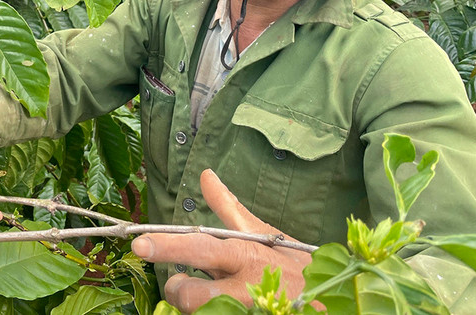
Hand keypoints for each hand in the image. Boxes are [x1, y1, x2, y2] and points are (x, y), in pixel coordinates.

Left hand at [131, 169, 313, 312]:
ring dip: (199, 307)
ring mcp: (247, 311)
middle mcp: (245, 287)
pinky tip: (230, 306)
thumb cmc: (295, 267)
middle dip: (179, 291)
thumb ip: (229, 208)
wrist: (336, 302)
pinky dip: (215, 312)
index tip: (139, 245)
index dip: (167, 246)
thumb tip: (205, 174)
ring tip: (218, 296)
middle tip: (185, 284)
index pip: (199, 247)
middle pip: (189, 296)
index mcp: (245, 254)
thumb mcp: (264, 234)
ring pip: (199, 313)